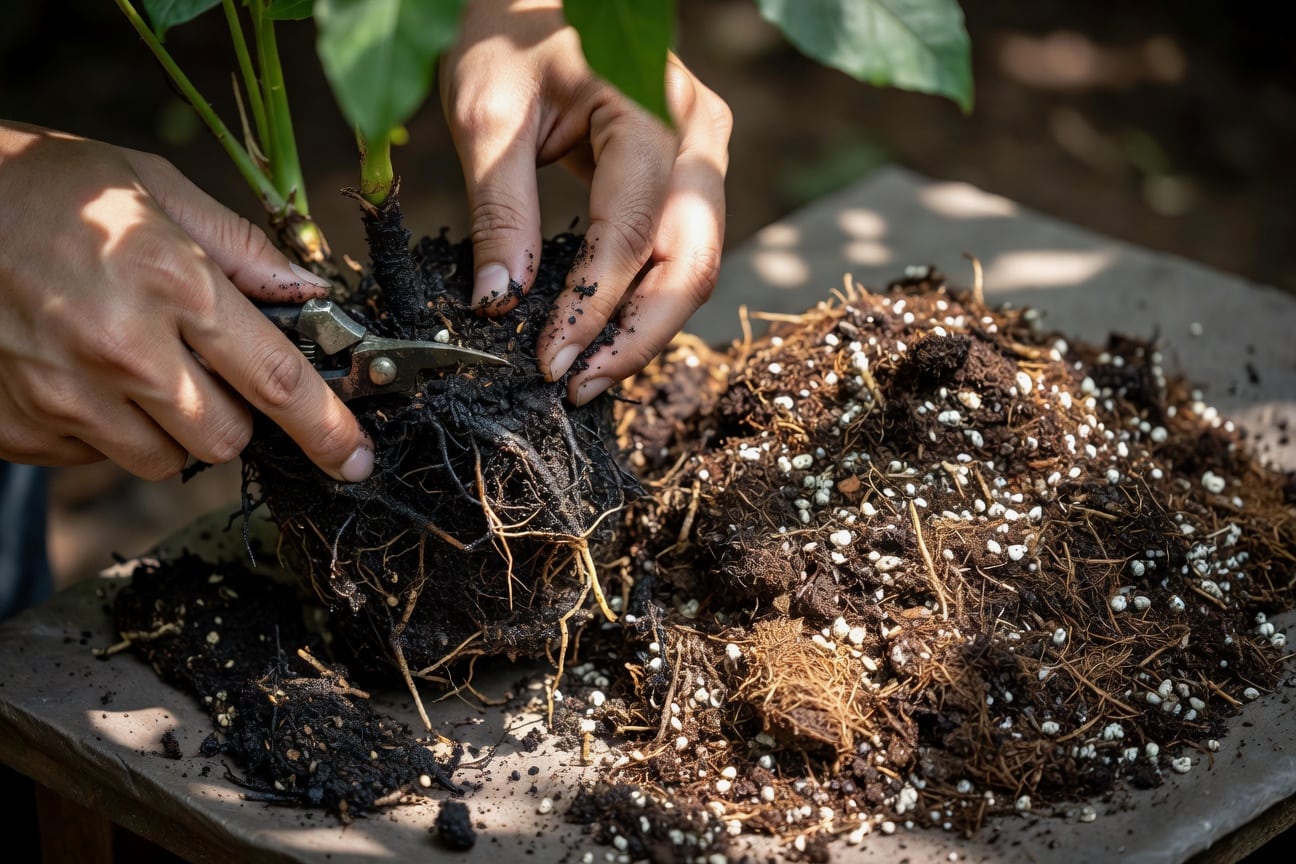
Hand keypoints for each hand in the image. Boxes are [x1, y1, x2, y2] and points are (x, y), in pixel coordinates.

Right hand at [0, 122, 373, 481]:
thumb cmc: (47, 186)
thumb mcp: (155, 188)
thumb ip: (243, 250)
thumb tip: (313, 294)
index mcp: (173, 285)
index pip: (278, 381)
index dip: (329, 428)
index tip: (356, 456)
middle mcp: (123, 351)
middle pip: (228, 439)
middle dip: (236, 415)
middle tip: (206, 368)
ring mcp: (64, 396)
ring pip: (166, 460)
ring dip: (171, 427)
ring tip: (135, 364)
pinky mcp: (19, 425)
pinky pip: (95, 459)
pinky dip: (104, 429)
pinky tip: (80, 372)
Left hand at [440, 0, 731, 404]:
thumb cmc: (512, 34)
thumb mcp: (488, 112)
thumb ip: (500, 209)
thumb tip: (500, 305)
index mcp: (652, 110)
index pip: (631, 232)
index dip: (593, 307)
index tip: (550, 362)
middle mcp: (698, 135)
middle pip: (691, 261)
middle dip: (637, 336)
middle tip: (578, 386)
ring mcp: (704, 156)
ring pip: (695, 265)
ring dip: (645, 328)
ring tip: (587, 373)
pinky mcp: (690, 176)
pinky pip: (681, 252)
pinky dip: (645, 300)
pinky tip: (603, 333)